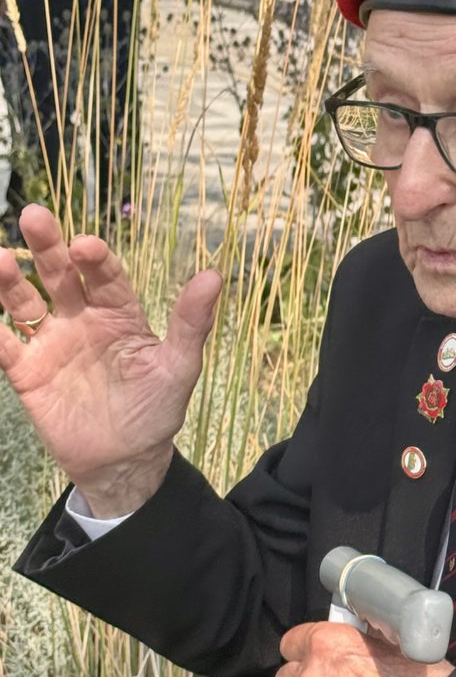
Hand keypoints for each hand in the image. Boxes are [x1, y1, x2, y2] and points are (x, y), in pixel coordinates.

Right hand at [0, 204, 221, 515]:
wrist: (126, 461)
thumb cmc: (156, 410)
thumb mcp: (179, 367)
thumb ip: (190, 323)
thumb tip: (213, 275)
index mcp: (119, 312)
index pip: (106, 274)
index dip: (96, 257)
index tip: (87, 245)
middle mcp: (82, 319)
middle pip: (61, 274)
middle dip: (49, 246)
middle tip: (35, 216)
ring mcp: (52, 343)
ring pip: (25, 302)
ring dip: (10, 281)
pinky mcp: (28, 373)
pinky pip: (5, 348)